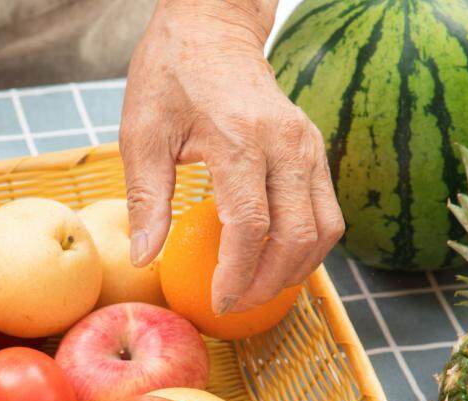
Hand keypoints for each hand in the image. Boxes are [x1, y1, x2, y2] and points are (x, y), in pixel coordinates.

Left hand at [121, 0, 343, 312]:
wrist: (212, 28)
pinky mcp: (314, 149)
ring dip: (296, 269)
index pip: (252, 226)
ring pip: (324, 227)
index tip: (217, 301)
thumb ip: (147, 199)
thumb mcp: (142, 134)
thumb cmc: (170, 77)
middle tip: (236, 306)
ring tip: (257, 290)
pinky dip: (306, 244)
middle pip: (298, 235)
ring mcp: (308, 146)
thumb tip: (144, 260)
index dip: (238, 274)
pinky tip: (274, 261)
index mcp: (242, 141)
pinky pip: (325, 210)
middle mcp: (287, 145)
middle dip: (269, 282)